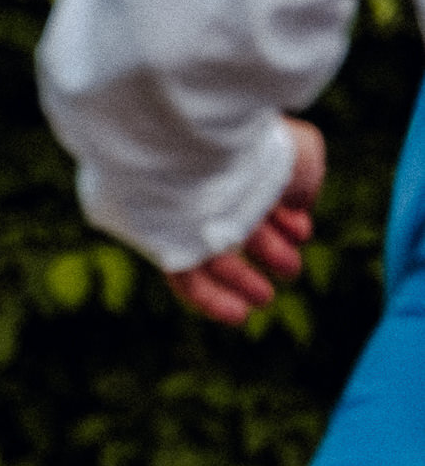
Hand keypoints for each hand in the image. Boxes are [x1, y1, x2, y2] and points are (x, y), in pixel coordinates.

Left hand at [164, 117, 325, 326]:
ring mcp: (182, 215)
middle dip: (271, 251)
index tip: (302, 233)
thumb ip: (305, 181)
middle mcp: (207, 188)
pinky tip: (238, 315)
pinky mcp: (160, 240)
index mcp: (236, 164)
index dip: (287, 221)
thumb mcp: (299, 157)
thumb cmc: (252, 150)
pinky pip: (184, 275)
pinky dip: (210, 298)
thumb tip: (300, 204)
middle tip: (291, 269)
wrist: (194, 149)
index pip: (261, 197)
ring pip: (212, 255)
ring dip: (241, 280)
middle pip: (239, 229)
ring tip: (265, 298)